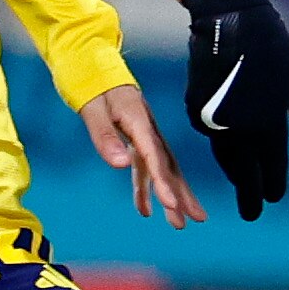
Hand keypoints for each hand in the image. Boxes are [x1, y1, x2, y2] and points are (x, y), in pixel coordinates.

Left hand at [83, 81, 201, 228]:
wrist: (91, 65)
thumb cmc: (91, 85)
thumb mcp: (92, 109)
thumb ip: (105, 136)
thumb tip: (120, 165)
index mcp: (139, 121)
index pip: (154, 156)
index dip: (164, 182)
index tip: (172, 204)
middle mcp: (147, 129)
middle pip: (169, 165)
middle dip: (182, 193)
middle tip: (197, 219)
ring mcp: (144, 135)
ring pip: (162, 169)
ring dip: (170, 195)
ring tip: (179, 224)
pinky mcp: (136, 139)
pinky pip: (144, 168)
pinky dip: (144, 189)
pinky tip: (144, 210)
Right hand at [182, 0, 288, 220]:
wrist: (227, 23)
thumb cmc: (272, 49)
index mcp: (267, 127)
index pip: (272, 168)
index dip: (273, 186)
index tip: (273, 199)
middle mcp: (239, 132)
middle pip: (244, 172)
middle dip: (249, 193)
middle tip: (251, 213)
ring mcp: (214, 122)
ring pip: (225, 156)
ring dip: (235, 171)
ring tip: (242, 182)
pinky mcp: (196, 110)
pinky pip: (212, 135)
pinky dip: (221, 144)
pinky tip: (227, 146)